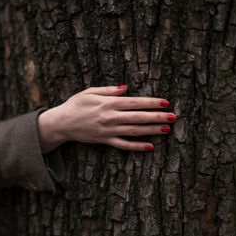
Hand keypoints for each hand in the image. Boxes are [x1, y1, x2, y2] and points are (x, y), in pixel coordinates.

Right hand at [38, 85, 176, 152]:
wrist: (61, 123)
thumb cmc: (76, 104)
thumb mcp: (90, 92)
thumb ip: (109, 90)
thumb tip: (127, 88)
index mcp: (108, 103)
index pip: (135, 102)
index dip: (151, 102)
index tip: (165, 102)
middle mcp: (111, 117)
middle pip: (138, 117)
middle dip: (157, 117)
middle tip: (173, 117)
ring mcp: (108, 131)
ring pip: (134, 131)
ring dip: (152, 131)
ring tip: (167, 129)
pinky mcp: (105, 141)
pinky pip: (123, 145)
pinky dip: (137, 147)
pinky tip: (150, 147)